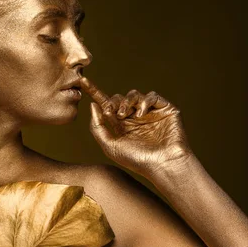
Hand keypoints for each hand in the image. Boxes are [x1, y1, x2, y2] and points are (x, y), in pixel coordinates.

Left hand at [79, 76, 194, 178]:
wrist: (163, 165)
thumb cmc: (137, 160)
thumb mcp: (110, 146)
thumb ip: (98, 126)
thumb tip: (92, 105)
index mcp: (121, 125)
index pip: (106, 105)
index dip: (94, 92)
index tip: (83, 81)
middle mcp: (134, 117)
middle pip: (119, 98)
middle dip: (113, 102)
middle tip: (111, 112)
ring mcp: (150, 113)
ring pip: (134, 95)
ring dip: (126, 101)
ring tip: (125, 115)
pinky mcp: (165, 109)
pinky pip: (152, 96)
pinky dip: (144, 102)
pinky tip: (140, 114)